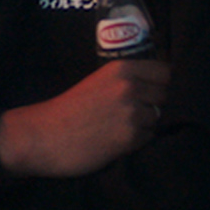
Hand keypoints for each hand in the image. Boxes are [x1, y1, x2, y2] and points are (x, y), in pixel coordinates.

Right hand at [0, 60, 170, 177]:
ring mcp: (132, 112)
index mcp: (121, 68)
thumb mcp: (97, 82)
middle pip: (167, 95)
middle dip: (156, 104)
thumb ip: (126, 81)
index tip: (153, 91)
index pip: (166, 71)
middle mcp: (130, 87)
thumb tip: (160, 88)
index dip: (162, 83)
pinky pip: (149, 138)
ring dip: (146, 125)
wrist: (42, 135)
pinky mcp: (130, 137)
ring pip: (159, 118)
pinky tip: (116, 140)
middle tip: (134, 113)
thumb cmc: (67, 110)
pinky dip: (138, 141)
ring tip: (120, 128)